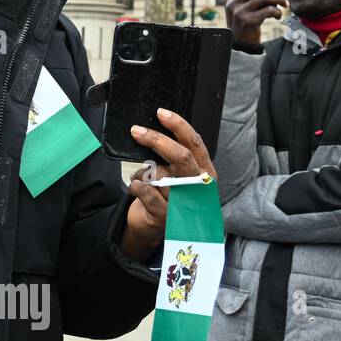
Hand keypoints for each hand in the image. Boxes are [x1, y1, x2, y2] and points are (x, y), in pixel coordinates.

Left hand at [121, 108, 218, 259]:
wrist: (157, 228)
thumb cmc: (166, 195)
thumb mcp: (176, 174)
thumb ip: (172, 156)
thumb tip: (152, 129)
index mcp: (204, 171)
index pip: (195, 143)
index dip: (179, 126)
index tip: (161, 113)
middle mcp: (198, 186)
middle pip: (180, 156)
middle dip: (156, 140)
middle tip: (136, 131)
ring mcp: (184, 202)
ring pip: (159, 174)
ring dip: (142, 172)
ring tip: (141, 177)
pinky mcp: (166, 216)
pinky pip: (146, 191)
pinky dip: (136, 185)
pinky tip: (136, 188)